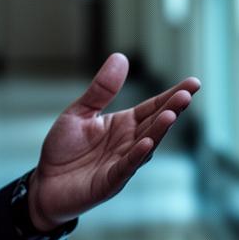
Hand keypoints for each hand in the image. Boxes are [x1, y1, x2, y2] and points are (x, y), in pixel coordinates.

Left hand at [28, 53, 199, 229]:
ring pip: (146, 145)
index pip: (153, 107)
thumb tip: (121, 56)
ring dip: (159, 131)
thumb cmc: (64, 149)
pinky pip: (126, 167)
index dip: (172, 96)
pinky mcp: (109, 182)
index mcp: (124, 125)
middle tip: (188, 94)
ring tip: (172, 114)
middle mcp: (129, 143)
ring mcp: (122, 164)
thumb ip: (101, 89)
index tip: (194, 83)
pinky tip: (147, 144)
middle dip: (172, 109)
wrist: (45, 183)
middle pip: (154, 124)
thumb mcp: (79, 112)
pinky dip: (137, 156)